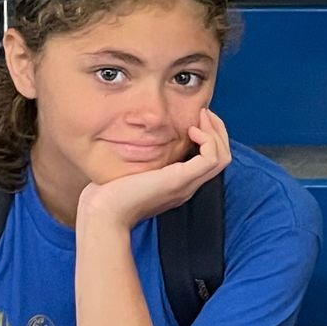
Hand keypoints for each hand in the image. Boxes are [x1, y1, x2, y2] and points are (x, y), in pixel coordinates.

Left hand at [78, 108, 230, 234]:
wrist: (104, 212)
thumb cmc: (110, 193)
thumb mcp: (133, 170)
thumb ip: (143, 159)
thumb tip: (140, 139)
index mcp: (179, 184)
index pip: (211, 160)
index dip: (210, 137)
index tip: (195, 120)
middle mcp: (188, 186)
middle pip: (223, 157)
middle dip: (218, 130)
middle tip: (204, 113)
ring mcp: (186, 184)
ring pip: (222, 157)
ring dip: (216, 132)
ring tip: (200, 118)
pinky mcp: (180, 180)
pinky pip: (212, 159)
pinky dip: (208, 140)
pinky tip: (191, 131)